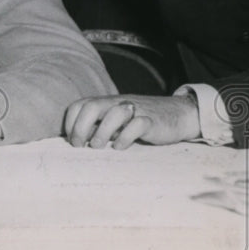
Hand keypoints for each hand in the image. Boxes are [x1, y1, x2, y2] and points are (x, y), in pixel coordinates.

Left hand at [64, 93, 200, 149]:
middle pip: (92, 107)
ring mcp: (135, 111)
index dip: (71, 123)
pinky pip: (137, 124)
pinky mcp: (152, 121)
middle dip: (81, 127)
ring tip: (100, 146)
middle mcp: (118, 103)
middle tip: (81, 145)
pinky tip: (121, 146)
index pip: (80, 105)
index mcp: (106, 102)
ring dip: (102, 132)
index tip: (72, 141)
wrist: (177, 114)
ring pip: (114, 113)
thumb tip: (76, 141)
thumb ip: (98, 126)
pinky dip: (125, 137)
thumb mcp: (116, 121)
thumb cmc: (140, 122)